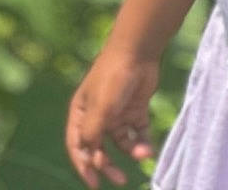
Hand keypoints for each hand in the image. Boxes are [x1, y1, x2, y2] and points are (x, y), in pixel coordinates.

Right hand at [65, 42, 161, 186]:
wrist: (138, 52)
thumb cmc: (113, 78)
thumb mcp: (100, 109)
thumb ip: (93, 134)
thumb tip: (90, 156)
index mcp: (81, 113)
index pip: (78, 146)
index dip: (84, 166)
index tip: (94, 184)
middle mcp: (98, 115)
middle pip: (99, 148)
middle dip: (108, 165)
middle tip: (120, 180)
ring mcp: (117, 113)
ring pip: (121, 143)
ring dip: (131, 151)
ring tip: (143, 154)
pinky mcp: (135, 110)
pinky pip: (138, 133)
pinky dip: (143, 142)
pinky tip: (149, 149)